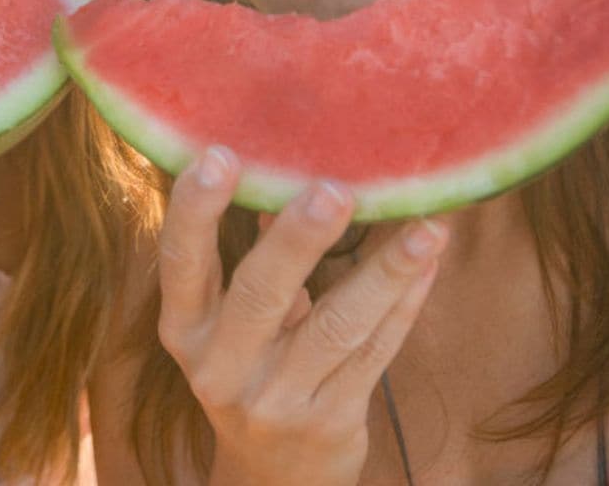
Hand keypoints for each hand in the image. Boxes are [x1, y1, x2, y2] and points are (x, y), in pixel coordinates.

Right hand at [159, 147, 443, 485]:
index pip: (181, 263)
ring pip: (337, 326)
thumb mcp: (229, 322)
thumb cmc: (252, 366)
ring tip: (426, 226)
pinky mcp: (331, 423)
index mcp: (185, 330)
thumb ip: (253, 255)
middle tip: (334, 190)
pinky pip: (375, 353)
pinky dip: (404, 304)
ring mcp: (277, 401)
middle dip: (299, 240)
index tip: (218, 154)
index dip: (195, 211)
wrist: (274, 474)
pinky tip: (427, 265)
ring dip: (385, 270)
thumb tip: (287, 168)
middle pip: (261, 294)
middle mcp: (222, 368)